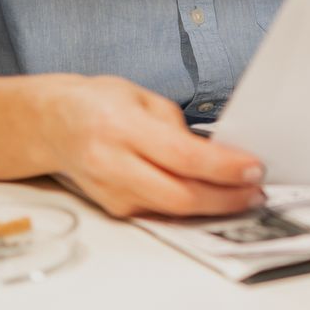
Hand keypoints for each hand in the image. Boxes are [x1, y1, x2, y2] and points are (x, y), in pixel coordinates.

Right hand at [38, 75, 264, 218]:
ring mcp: (110, 191)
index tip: (253, 168)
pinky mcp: (113, 208)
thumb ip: (177, 127)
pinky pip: (160, 212)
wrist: (52, 125)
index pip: (182, 155)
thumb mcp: (141, 97)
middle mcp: (113, 163)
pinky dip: (191, 208)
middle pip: (179, 195)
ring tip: (244, 197)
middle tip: (256, 191)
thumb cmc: (99, 104)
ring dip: (214, 207)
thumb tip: (217, 155)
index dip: (223, 167)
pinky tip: (212, 199)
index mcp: (122, 126)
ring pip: (172, 210)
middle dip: (226, 198)